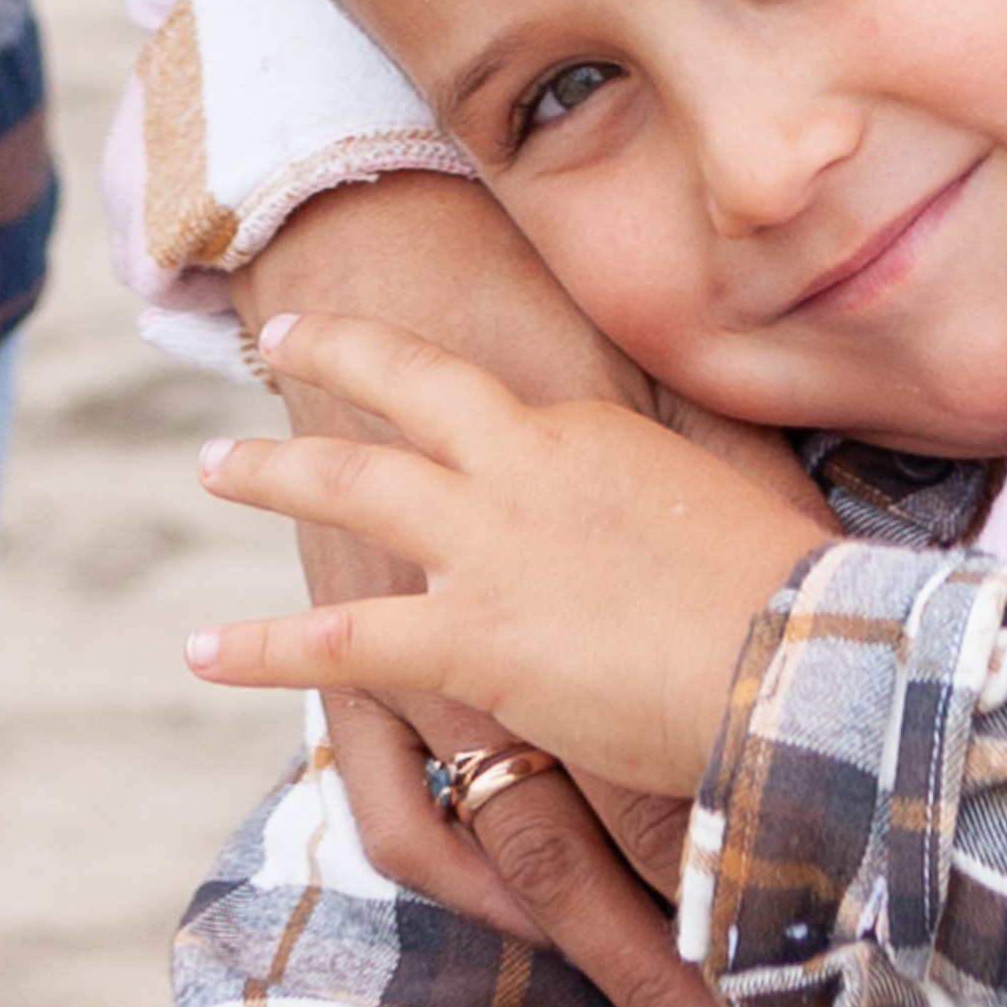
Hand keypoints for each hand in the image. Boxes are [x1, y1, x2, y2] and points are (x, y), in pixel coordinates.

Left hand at [227, 186, 856, 1006]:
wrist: (800, 663)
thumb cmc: (795, 605)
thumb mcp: (744, 515)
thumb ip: (692, 506)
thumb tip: (686, 522)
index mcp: (595, 435)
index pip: (502, 397)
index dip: (444, 374)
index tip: (412, 363)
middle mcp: (528, 465)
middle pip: (409, 388)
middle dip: (337, 357)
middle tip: (282, 343)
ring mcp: (489, 544)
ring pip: (353, 482)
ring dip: (273, 471)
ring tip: (212, 465)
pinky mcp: (467, 636)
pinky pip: (338, 639)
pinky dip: (264, 647)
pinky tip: (206, 650)